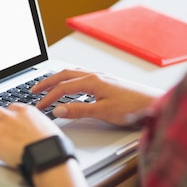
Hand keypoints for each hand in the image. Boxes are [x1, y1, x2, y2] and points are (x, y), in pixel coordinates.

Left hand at [0, 103, 59, 167]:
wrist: (50, 155)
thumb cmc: (53, 146)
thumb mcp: (51, 130)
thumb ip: (43, 128)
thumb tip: (45, 133)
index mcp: (27, 112)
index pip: (12, 107)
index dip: (6, 113)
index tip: (5, 118)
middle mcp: (12, 117)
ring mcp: (1, 129)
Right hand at [32, 69, 162, 125]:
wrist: (153, 103)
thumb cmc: (133, 107)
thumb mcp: (103, 111)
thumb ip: (79, 110)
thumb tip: (59, 110)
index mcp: (93, 81)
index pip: (63, 87)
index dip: (48, 97)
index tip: (38, 106)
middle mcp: (96, 75)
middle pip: (65, 75)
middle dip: (48, 82)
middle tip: (34, 90)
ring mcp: (102, 78)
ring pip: (74, 74)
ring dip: (59, 80)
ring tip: (48, 87)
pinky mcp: (107, 82)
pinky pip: (83, 77)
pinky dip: (71, 80)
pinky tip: (72, 88)